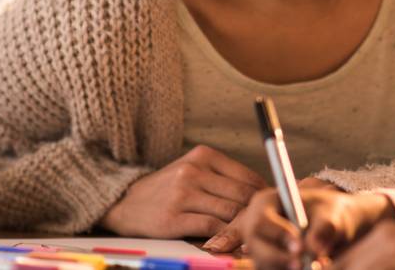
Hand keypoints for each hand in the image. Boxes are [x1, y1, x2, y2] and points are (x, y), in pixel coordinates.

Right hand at [99, 145, 265, 238]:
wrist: (125, 202)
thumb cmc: (167, 188)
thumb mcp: (194, 170)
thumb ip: (223, 177)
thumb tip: (260, 192)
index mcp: (203, 156)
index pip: (247, 176)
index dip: (263, 194)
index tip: (270, 207)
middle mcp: (194, 171)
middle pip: (242, 194)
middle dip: (257, 211)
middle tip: (264, 223)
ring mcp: (182, 194)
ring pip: (230, 212)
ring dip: (243, 225)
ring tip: (250, 233)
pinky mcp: (173, 218)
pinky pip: (211, 227)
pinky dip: (225, 235)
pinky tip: (228, 239)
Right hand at [220, 187, 394, 263]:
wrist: (348, 229)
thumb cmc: (342, 214)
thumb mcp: (339, 216)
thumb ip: (328, 228)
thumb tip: (315, 245)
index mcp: (268, 202)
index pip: (260, 219)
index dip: (277, 234)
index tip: (300, 245)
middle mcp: (258, 224)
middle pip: (255, 246)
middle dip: (278, 258)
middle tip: (306, 265)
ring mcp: (262, 246)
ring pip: (262, 263)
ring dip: (282, 268)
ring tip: (313, 267)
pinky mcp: (271, 263)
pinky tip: (305, 267)